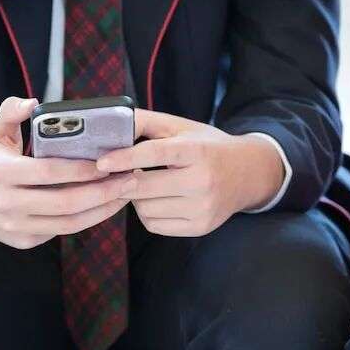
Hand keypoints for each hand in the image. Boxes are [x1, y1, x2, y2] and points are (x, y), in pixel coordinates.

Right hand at [0, 97, 135, 248]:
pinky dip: (88, 219)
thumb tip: (33, 102)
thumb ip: (11, 112)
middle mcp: (6, 204)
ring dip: (102, 210)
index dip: (81, 170)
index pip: (48, 173)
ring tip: (125, 193)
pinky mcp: (23, 241)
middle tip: (129, 179)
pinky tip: (106, 205)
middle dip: (102, 192)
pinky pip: (62, 231)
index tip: (108, 162)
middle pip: (65, 203)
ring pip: (68, 224)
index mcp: (1, 173)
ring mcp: (14, 227)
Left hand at [95, 109, 284, 236]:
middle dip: (123, 181)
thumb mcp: (182, 127)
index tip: (102, 162)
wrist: (247, 174)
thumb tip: (111, 124)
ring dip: (135, 197)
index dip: (126, 158)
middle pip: (145, 187)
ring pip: (145, 209)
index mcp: (198, 151)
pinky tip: (155, 199)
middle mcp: (203, 181)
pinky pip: (154, 225)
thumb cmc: (207, 147)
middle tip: (114, 173)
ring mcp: (203, 208)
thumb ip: (147, 122)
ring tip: (144, 184)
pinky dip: (146, 213)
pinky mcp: (200, 227)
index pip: (157, 154)